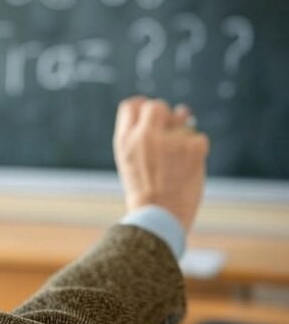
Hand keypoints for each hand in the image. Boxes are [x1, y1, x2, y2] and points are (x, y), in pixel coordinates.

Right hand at [113, 97, 209, 232]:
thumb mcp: (131, 161)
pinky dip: (196, 150)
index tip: (150, 120)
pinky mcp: (191, 147)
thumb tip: (181, 110)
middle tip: (167, 141)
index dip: (143, 110)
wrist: (158, 217)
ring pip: (180, 120)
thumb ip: (144, 135)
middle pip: (156, 106)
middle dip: (165, 118)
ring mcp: (169, 140)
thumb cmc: (145, 192)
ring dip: (181, 135)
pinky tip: (187, 167)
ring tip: (176, 161)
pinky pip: (198, 137)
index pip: (132, 106)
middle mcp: (144, 135)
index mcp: (124, 139)